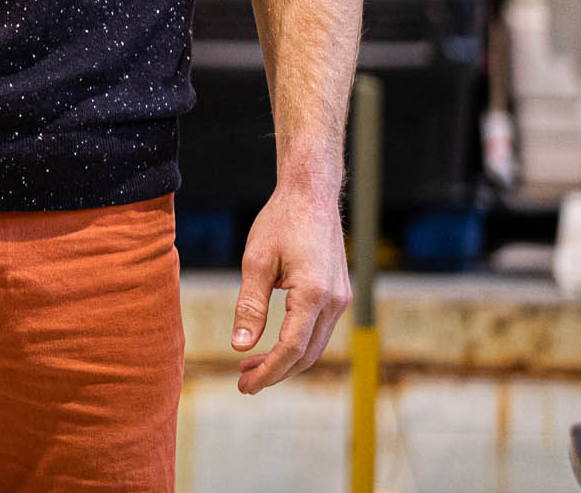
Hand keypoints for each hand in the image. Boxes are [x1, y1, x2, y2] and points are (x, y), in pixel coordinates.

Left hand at [231, 184, 351, 393]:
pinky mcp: (338, 294)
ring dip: (286, 361)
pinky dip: (296, 344)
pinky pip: (319, 330)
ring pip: (315, 345)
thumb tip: (240, 346)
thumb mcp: (255, 262)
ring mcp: (340, 299)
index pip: (291, 348)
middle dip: (275, 372)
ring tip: (251, 367)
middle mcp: (334, 302)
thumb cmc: (280, 223)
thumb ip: (249, 306)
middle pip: (307, 354)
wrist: (311, 196)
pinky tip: (272, 345)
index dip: (268, 371)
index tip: (245, 385)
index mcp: (314, 294)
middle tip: (244, 382)